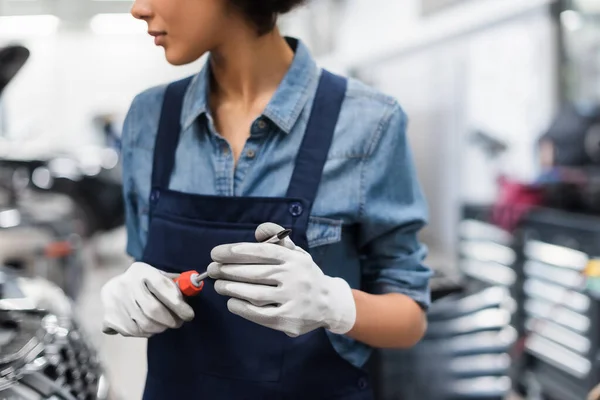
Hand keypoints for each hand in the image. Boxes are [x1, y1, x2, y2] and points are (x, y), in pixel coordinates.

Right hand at [101, 262, 194, 337]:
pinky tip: (150, 326)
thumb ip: (175, 282)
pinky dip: (147, 332)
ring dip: (160, 328)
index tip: (189, 314)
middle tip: (179, 322)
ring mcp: (115, 302)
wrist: (113, 288)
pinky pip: (134, 332)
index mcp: (140, 270)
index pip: (161, 286)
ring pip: (145, 324)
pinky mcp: (109, 318)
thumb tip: (195, 287)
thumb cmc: (144, 283)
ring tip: (165, 324)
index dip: (177, 303)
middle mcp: (125, 284)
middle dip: (170, 320)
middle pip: (153, 309)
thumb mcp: (157, 276)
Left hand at [208, 223, 355, 336]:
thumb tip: (259, 231)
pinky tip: (231, 302)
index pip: (261, 252)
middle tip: (212, 269)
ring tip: (218, 285)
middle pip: (254, 272)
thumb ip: (278, 238)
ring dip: (231, 288)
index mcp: (294, 259)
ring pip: (254, 293)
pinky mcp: (288, 320)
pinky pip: (259, 314)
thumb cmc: (304, 274)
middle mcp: (294, 278)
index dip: (236, 251)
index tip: (216, 253)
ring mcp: (292, 300)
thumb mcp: (296, 252)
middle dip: (228, 270)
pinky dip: (241, 308)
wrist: (329, 303)